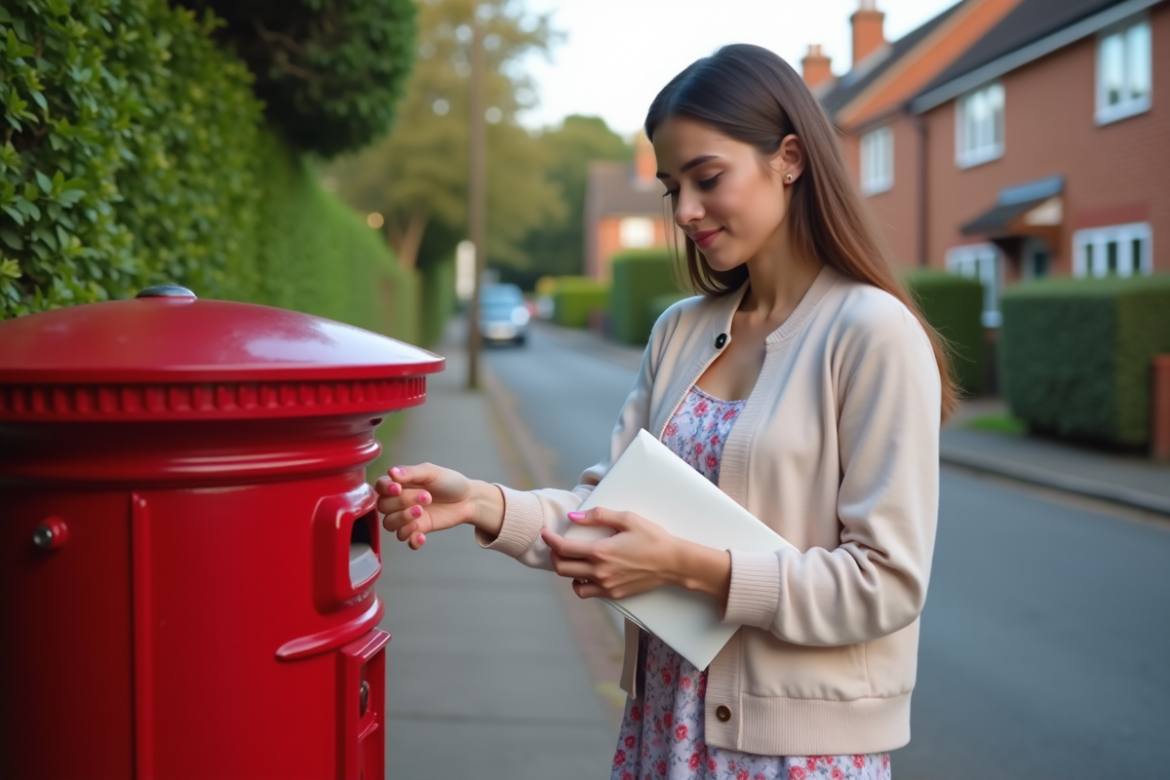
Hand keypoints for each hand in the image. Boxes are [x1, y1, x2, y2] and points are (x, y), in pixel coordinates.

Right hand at [375, 463, 477, 549]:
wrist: (468, 499)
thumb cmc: (449, 482)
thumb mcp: (432, 472)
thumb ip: (411, 472)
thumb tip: (391, 472)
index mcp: (400, 484)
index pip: (380, 487)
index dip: (385, 489)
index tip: (398, 488)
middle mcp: (400, 501)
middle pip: (384, 507)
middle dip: (402, 502)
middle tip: (426, 497)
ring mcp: (408, 516)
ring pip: (389, 525)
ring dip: (403, 520)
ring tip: (422, 512)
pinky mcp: (418, 529)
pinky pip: (405, 539)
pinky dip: (411, 539)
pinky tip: (422, 535)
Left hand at [541, 507, 682, 599]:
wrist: (674, 563)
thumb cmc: (653, 538)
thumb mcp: (627, 519)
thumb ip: (598, 516)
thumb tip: (573, 517)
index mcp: (601, 552)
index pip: (564, 548)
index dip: (550, 540)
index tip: (545, 532)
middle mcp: (600, 572)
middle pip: (562, 568)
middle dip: (554, 554)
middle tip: (557, 544)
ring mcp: (606, 586)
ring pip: (573, 584)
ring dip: (567, 571)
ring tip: (573, 559)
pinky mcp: (614, 595)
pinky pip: (588, 593)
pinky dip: (581, 584)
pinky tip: (588, 573)